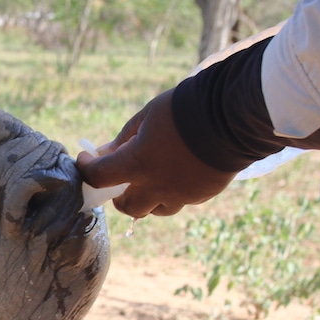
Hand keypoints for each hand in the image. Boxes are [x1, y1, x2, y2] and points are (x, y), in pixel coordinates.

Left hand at [75, 89, 237, 217]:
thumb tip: (103, 152)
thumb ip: (123, 139)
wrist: (233, 114)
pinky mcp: (202, 195)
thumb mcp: (147, 117)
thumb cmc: (184, 109)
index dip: (86, 169)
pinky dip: (171, 193)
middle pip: (127, 207)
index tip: (86, 159)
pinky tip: (177, 175)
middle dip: (118, 195)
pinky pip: (180, 201)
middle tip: (120, 179)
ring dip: (146, 198)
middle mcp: (157, 186)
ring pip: (154, 209)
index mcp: (138, 164)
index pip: (98, 177)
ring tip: (150, 179)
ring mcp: (180, 194)